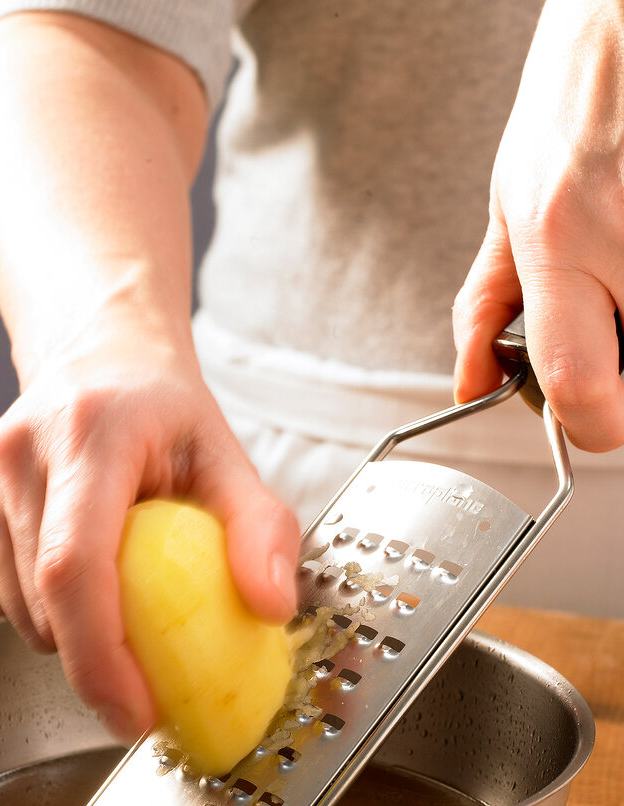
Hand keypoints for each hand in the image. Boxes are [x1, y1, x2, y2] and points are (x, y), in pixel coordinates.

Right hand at [0, 334, 299, 741]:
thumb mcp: (229, 457)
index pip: (74, 566)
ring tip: (122, 589)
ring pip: (20, 612)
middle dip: (99, 663)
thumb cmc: (163, 413)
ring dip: (75, 637)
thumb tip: (272, 607)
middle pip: (45, 603)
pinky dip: (46, 613)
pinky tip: (82, 569)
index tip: (139, 717)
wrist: (96, 361)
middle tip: (156, 672)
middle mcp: (18, 456)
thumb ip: (261, 528)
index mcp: (89, 436)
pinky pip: (0, 598)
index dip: (99, 657)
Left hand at [453, 0, 623, 450]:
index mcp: (564, 238)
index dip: (586, 424)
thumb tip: (470, 383)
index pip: (582, 389)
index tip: (582, 416)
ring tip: (618, 266)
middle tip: (607, 322)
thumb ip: (484, 308)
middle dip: (619, 372)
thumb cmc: (575, 108)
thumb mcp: (508, 207)